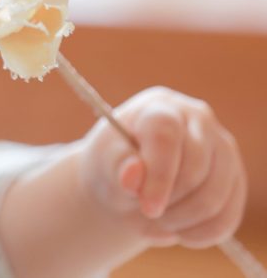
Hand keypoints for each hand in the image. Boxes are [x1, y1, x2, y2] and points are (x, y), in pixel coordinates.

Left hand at [78, 86, 246, 248]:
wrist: (130, 182)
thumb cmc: (115, 164)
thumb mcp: (105, 162)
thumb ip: (116, 165)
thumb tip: (131, 175)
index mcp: (160, 108)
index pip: (167, 136)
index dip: (159, 175)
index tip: (147, 206)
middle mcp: (198, 120)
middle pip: (196, 168)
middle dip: (168, 201)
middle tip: (146, 213)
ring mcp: (223, 148)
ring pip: (215, 196)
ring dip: (183, 220)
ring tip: (158, 221)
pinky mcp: (235, 179)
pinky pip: (226, 217)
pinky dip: (201, 233)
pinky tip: (178, 231)